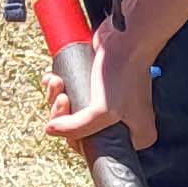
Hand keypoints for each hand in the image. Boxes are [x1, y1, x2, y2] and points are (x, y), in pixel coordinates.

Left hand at [44, 20, 155, 150]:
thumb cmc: (124, 73)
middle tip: (62, 98)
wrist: (125, 38)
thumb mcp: (102, 111)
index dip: (74, 137)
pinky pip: (72, 94)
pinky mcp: (98, 87)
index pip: (95, 148)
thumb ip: (76, 127)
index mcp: (136, 136)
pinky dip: (59, 87)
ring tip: (57, 83)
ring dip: (57, 97)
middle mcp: (124, 123)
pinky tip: (55, 78)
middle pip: (81, 130)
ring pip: (74, 111)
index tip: (67, 122)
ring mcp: (111, 105)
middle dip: (63, 113)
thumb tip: (51, 130)